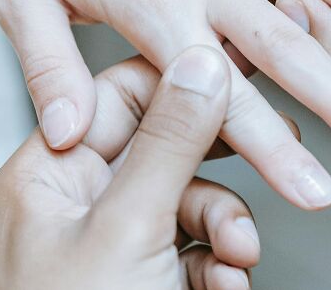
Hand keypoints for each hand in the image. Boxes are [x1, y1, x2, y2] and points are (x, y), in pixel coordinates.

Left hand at [0, 47, 258, 289]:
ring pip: (195, 199)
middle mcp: (85, 199)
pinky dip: (221, 263)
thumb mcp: (126, 230)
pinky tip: (227, 284)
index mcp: (55, 172)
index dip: (187, 79)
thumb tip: (200, 63)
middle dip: (223, 165)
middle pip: (172, 146)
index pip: (127, 92)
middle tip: (275, 149)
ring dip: (228, 226)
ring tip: (238, 257)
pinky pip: (199, 246)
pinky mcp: (151, 275)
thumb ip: (168, 142)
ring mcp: (121, 239)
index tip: (242, 71)